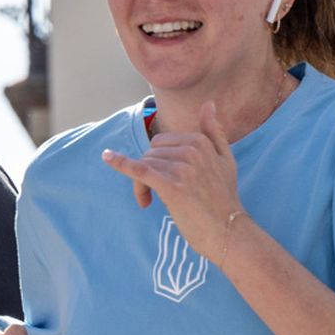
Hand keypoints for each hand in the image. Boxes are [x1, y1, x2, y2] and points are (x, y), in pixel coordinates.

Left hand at [101, 101, 242, 263]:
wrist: (227, 230)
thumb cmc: (224, 197)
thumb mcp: (226, 159)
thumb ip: (214, 131)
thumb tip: (208, 104)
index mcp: (200, 141)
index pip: (161, 142)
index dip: (158, 161)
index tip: (164, 181)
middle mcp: (191, 150)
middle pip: (150, 154)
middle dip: (147, 173)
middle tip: (154, 196)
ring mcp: (182, 168)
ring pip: (144, 166)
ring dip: (141, 186)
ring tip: (151, 202)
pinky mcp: (172, 186)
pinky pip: (140, 170)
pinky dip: (121, 163)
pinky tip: (107, 157)